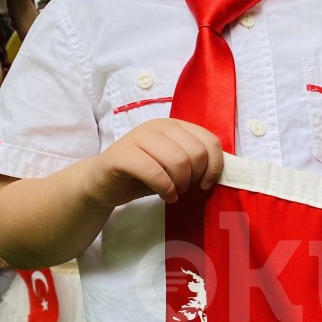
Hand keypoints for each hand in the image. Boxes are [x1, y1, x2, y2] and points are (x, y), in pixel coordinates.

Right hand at [80, 118, 223, 208]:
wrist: (102, 183)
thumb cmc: (143, 176)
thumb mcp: (174, 166)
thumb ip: (195, 162)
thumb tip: (219, 172)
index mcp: (175, 126)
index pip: (210, 141)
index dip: (214, 167)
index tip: (205, 184)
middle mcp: (158, 126)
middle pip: (196, 153)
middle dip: (194, 178)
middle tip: (183, 189)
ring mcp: (139, 136)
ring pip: (179, 161)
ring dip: (180, 185)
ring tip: (172, 192)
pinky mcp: (123, 154)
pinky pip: (155, 172)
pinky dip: (165, 189)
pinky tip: (164, 196)